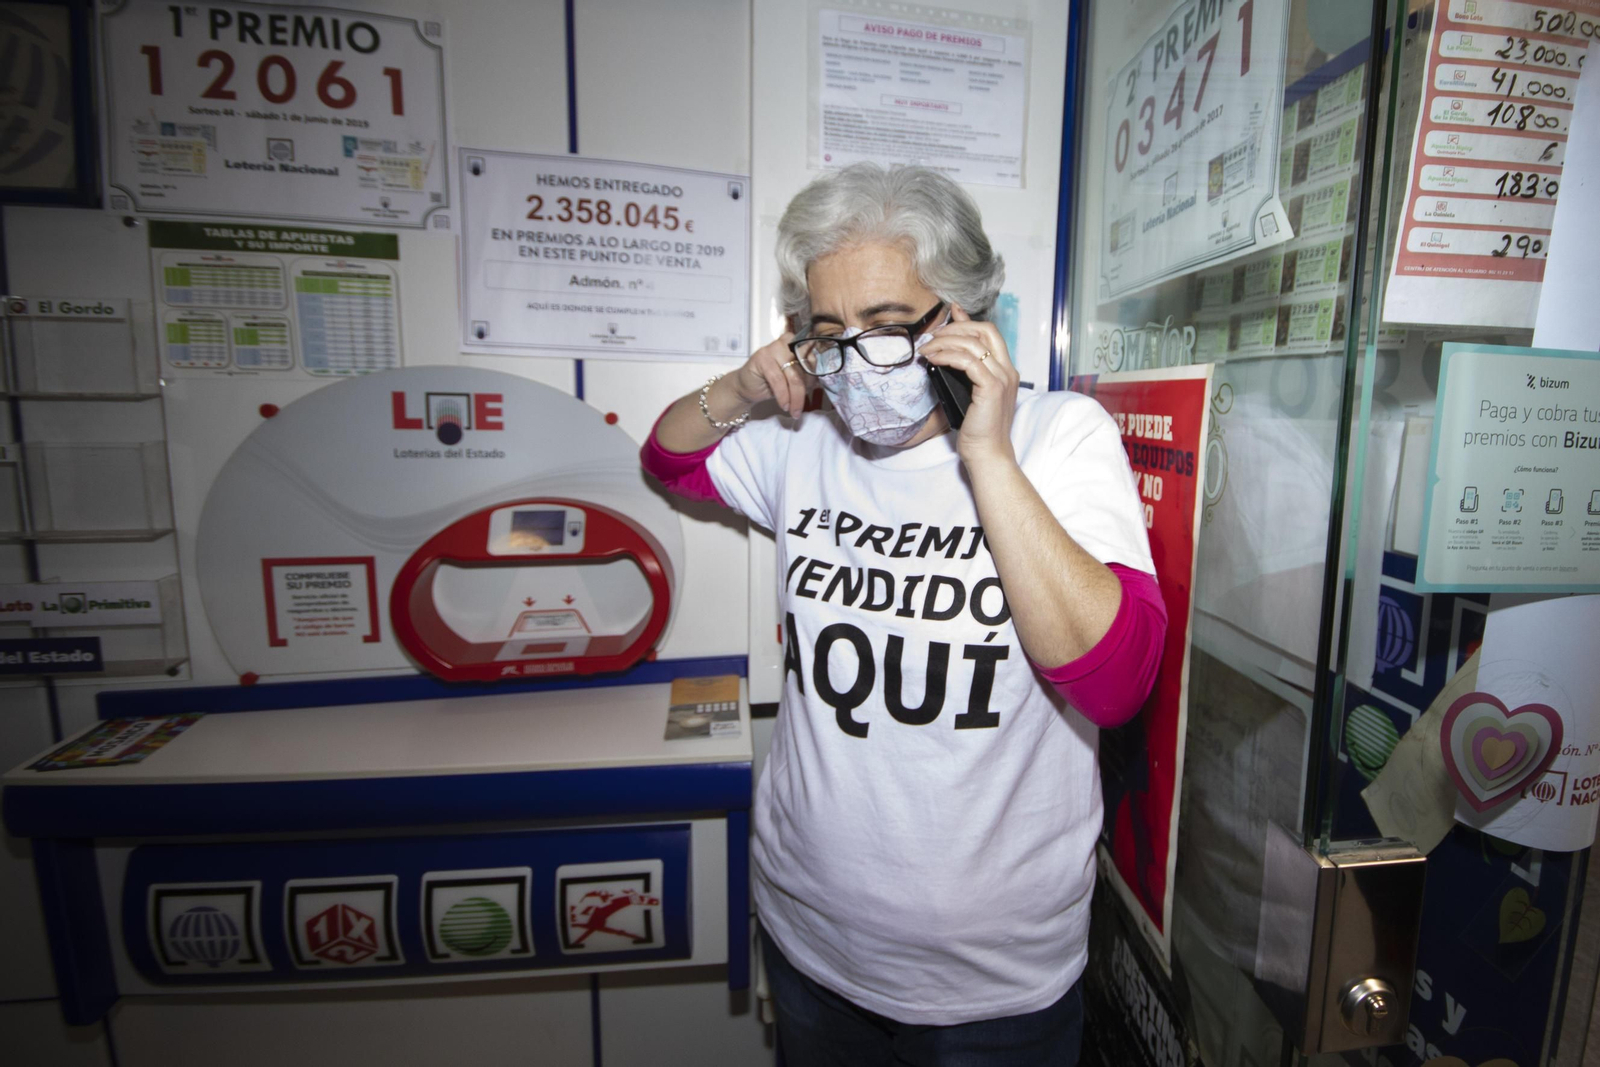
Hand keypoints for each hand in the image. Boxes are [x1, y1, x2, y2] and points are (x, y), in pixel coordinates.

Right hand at [728, 332, 807, 418]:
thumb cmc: (771, 382)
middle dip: (804, 391)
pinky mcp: (762, 357)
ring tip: (793, 411)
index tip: (811, 392)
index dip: (814, 377)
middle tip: (800, 408)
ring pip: (793, 376)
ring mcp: (773, 348)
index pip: (813, 358)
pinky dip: (783, 396)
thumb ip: (805, 375)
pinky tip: (784, 405)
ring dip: (795, 397)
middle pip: (804, 368)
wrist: (746, 387)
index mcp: (797, 343)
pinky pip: (778, 380)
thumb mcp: (793, 378)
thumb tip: (820, 383)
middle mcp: (787, 342)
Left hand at [918, 305, 1018, 465]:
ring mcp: (1002, 379)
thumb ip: (965, 373)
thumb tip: (945, 355)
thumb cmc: (978, 429)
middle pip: (984, 331)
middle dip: (955, 328)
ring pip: (973, 344)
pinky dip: (949, 356)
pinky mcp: (991, 389)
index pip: (989, 333)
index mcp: (1005, 371)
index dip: (968, 320)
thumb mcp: (970, 394)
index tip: (950, 313)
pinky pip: (968, 362)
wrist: (988, 453)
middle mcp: (1007, 371)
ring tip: (927, 350)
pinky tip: (935, 360)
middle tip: (932, 337)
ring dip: (946, 342)